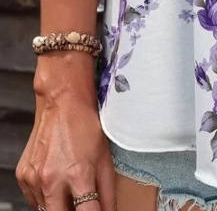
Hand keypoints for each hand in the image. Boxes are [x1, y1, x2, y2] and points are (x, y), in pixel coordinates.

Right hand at [15, 59, 115, 210]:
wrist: (62, 103)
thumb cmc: (85, 126)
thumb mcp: (105, 157)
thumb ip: (108, 190)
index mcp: (77, 174)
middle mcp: (52, 179)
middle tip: (81, 204)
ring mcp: (34, 178)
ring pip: (46, 210)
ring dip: (58, 205)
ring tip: (69, 187)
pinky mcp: (23, 176)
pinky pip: (34, 199)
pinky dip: (45, 197)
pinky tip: (56, 181)